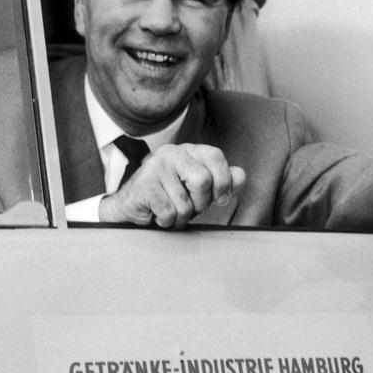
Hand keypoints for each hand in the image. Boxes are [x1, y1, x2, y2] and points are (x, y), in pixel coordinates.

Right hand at [98, 143, 245, 228]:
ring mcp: (155, 166)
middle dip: (200, 203)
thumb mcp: (201, 191)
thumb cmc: (170, 199)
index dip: (223, 181)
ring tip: (170, 212)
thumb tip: (241, 175)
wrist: (131, 209)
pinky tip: (157, 214)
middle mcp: (172, 153)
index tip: (221, 199)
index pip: (215, 156)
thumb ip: (222, 182)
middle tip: (189, 207)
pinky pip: (169, 212)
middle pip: (203, 180)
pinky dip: (167, 221)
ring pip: (185, 202)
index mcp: (189, 151)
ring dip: (181, 217)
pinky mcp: (144, 184)